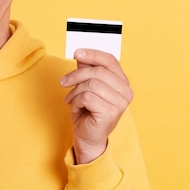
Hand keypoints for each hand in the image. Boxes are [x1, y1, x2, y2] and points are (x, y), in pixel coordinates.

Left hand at [60, 49, 132, 163]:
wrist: (87, 136)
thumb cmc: (87, 111)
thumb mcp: (85, 86)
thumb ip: (86, 70)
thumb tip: (81, 54)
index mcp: (122, 82)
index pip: (110, 60)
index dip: (93, 54)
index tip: (76, 53)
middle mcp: (126, 91)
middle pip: (97, 71)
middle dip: (76, 75)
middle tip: (64, 82)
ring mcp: (120, 103)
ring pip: (91, 84)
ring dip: (75, 91)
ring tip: (72, 100)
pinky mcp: (111, 113)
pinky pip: (87, 97)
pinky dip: (77, 101)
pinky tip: (77, 108)